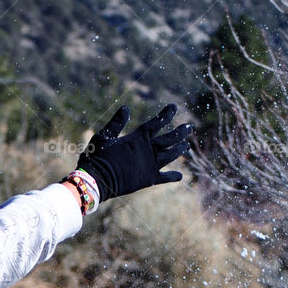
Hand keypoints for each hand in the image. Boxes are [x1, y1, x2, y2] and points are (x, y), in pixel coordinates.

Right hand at [76, 104, 191, 201]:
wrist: (98, 180)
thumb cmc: (98, 156)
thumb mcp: (104, 136)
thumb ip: (116, 123)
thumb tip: (125, 108)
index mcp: (139, 137)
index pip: (157, 122)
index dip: (166, 114)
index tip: (174, 107)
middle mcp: (149, 149)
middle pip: (170, 138)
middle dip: (181, 132)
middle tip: (189, 127)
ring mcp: (151, 165)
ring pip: (171, 155)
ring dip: (180, 149)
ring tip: (186, 146)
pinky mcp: (149, 179)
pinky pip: (165, 177)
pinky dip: (173, 176)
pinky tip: (180, 176)